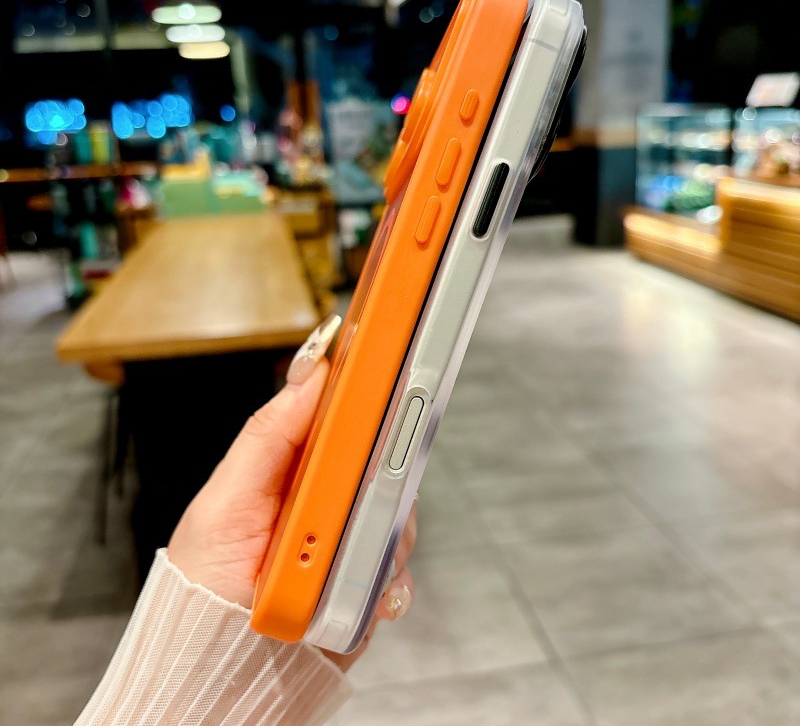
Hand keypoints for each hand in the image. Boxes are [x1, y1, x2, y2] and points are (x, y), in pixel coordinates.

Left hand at [168, 317, 415, 670]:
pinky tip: (364, 592)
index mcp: (290, 466)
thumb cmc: (205, 585)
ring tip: (341, 562)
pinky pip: (398, 564)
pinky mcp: (364, 577)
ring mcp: (346, 536)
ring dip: (382, 534)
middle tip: (364, 492)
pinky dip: (389, 577)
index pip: (336, 413)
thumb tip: (309, 374)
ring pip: (396, 511)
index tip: (391, 366)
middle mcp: (324, 497)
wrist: (218, 671)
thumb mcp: (224, 500)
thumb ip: (267, 436)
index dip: (367, 387)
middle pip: (380, 459)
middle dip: (383, 474)